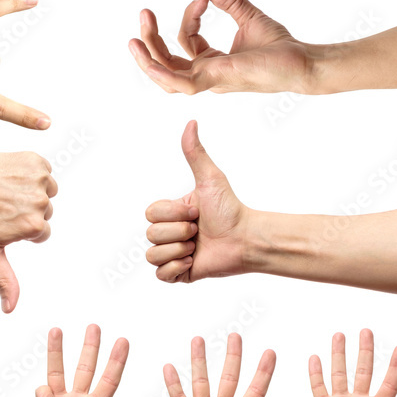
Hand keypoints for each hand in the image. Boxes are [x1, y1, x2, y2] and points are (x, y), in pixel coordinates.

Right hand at [130, 0, 312, 93]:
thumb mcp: (250, 16)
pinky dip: (162, 74)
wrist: (303, 60)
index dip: (190, 15)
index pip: (186, 40)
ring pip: (167, 76)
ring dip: (147, 59)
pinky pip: (181, 84)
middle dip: (151, 39)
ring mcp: (210, 80)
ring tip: (133, 38)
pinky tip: (150, 61)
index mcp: (212, 62)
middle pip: (167, 62)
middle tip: (145, 13)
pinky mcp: (217, 80)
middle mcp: (207, 74)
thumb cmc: (281, 47)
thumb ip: (230, 1)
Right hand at [146, 121, 249, 282]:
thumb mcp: (209, 179)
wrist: (246, 239)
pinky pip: (160, 274)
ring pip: (153, 255)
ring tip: (197, 247)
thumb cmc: (230, 209)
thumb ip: (195, 153)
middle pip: (151, 234)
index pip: (151, 214)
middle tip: (199, 230)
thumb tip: (190, 122)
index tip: (196, 212)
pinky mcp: (179, 273)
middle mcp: (169, 232)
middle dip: (178, 232)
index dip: (173, 214)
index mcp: (171, 212)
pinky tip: (194, 261)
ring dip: (178, 250)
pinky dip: (177, 267)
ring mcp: (173, 253)